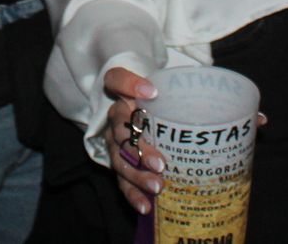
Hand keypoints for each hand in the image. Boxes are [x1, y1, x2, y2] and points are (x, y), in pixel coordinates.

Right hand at [103, 67, 162, 215]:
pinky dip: (133, 195)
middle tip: (160, 163)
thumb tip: (162, 93)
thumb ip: (172, 87)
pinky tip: (145, 206)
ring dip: (137, 176)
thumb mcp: (168, 90)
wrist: (148, 120)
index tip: (152, 93)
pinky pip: (122, 182)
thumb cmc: (159, 105)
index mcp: (122, 96)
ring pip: (120, 160)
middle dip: (138, 149)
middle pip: (120, 132)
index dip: (130, 85)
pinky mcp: (120, 166)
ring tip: (157, 187)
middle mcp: (114, 120)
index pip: (116, 81)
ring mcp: (115, 145)